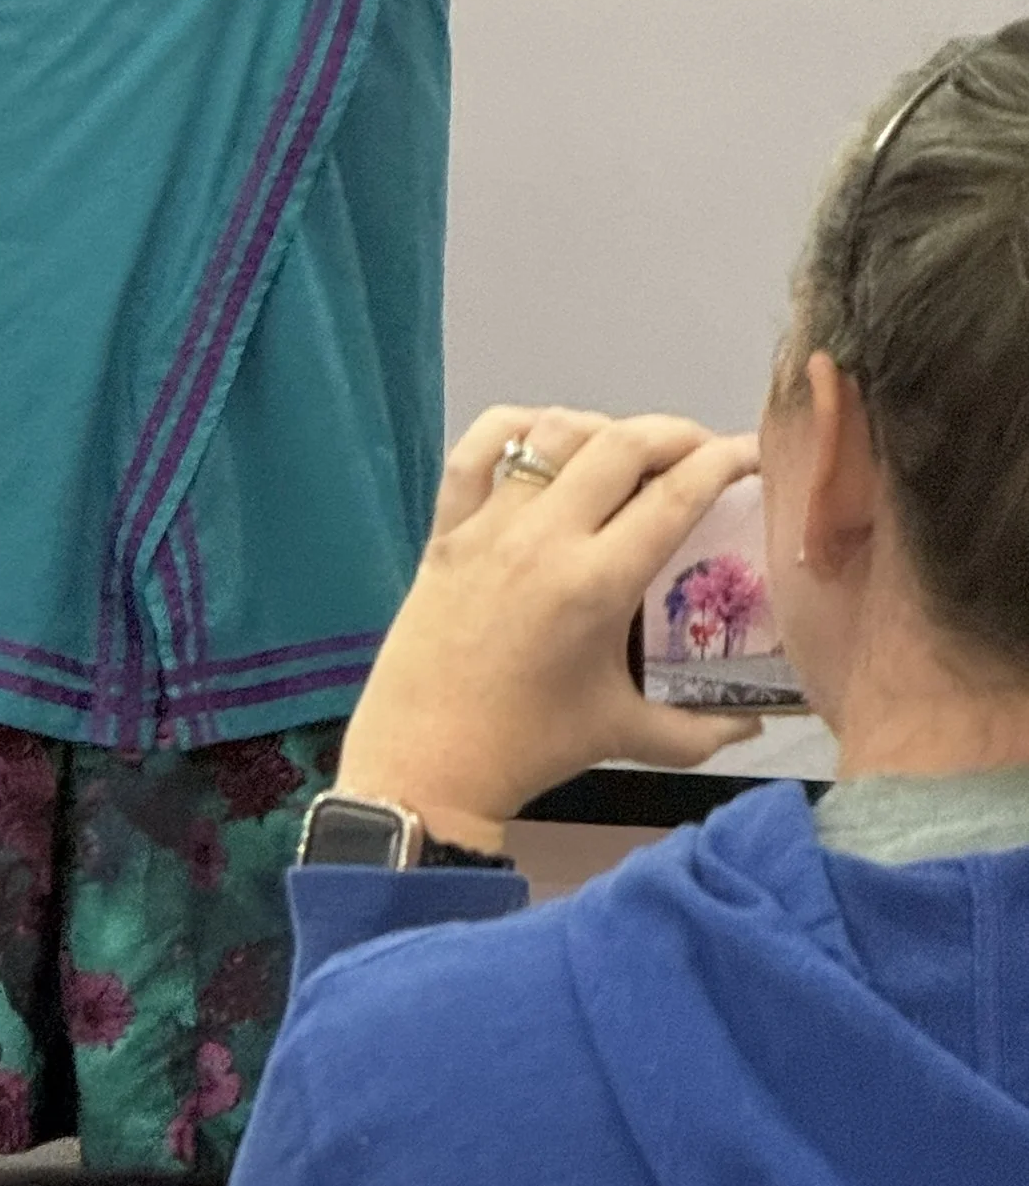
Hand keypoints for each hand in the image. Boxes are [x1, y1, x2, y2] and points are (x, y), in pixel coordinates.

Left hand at [334, 408, 762, 851]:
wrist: (427, 758)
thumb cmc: (532, 747)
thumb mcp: (627, 736)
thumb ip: (704, 729)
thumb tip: (758, 719)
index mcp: (597, 584)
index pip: (675, 496)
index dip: (723, 461)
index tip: (752, 451)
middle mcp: (545, 537)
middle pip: (621, 446)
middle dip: (675, 434)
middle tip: (702, 450)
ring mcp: (489, 525)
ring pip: (553, 435)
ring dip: (603, 428)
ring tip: (630, 450)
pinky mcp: (445, 527)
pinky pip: (474, 451)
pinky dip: (513, 427)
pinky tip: (544, 436)